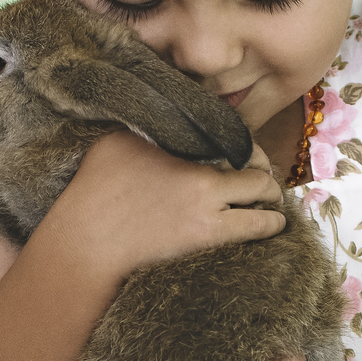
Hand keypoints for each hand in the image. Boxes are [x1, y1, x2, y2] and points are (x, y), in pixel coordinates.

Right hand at [65, 132, 284, 282]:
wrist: (88, 241)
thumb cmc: (93, 192)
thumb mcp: (116, 141)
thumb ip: (148, 128)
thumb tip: (164, 120)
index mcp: (178, 138)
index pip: (228, 130)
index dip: (243, 143)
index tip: (245, 154)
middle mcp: (198, 164)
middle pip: (253, 158)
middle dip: (263, 167)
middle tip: (265, 177)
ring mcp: (207, 200)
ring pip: (262, 192)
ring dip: (271, 196)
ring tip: (272, 203)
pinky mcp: (209, 233)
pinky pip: (257, 225)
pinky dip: (271, 223)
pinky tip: (273, 224)